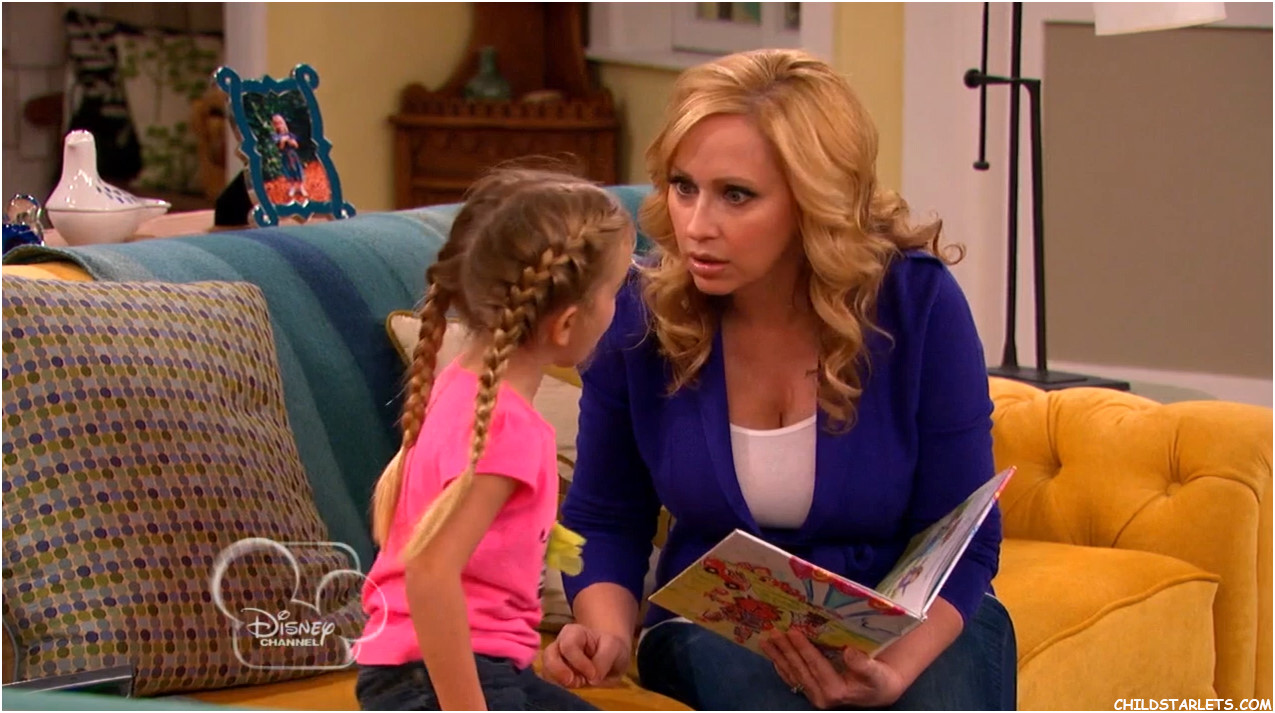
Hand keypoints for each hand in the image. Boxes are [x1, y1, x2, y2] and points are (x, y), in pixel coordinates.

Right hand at [542, 623, 630, 688]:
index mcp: (573, 633)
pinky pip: (549, 684)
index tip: (593, 675)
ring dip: (560, 683)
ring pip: (545, 672)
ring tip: (578, 684)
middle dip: (560, 673)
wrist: (611, 659)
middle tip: (576, 683)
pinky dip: (559, 689)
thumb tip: (592, 679)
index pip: (568, 646)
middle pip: (548, 656)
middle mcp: (559, 645)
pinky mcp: (553, 677)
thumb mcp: (614, 648)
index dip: (579, 662)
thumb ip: (604, 659)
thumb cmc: (611, 648)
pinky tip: (573, 689)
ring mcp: (554, 662)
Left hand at [760, 630, 907, 708]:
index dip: (803, 648)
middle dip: (785, 649)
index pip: (815, 665)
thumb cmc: (879, 679)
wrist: (878, 691)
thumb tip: (849, 652)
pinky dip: (782, 667)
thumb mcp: (877, 672)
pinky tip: (773, 657)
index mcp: (836, 690)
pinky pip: (793, 680)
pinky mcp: (812, 693)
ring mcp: (815, 696)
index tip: (792, 631)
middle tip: (774, 631)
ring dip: (778, 657)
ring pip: (792, 674)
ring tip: (766, 640)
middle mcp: (821, 696)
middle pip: (799, 669)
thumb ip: (864, 665)